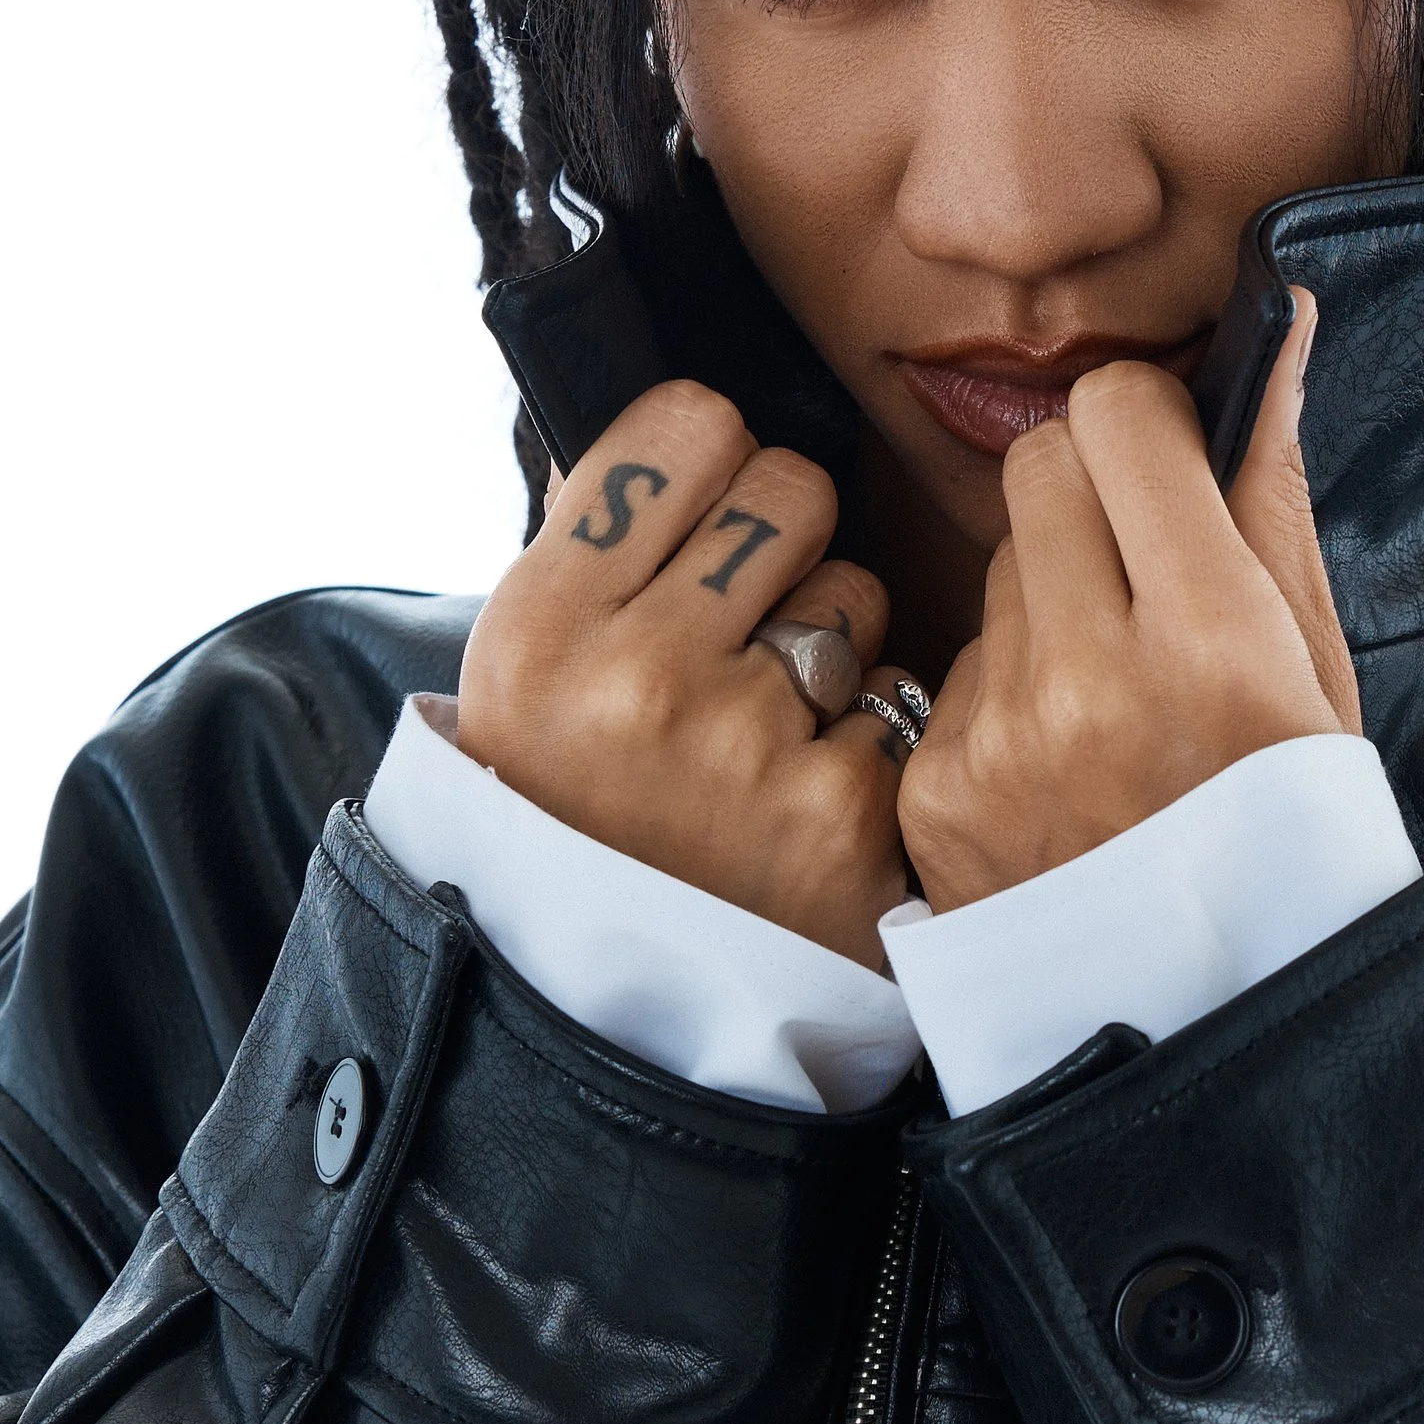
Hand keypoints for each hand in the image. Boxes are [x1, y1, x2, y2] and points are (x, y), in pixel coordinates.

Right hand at [456, 381, 915, 966]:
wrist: (615, 1003)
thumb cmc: (575, 804)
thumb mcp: (526, 671)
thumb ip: (593, 539)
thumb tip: (684, 419)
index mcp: (543, 623)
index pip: (691, 423)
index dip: (710, 462)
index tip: (698, 515)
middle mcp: (638, 678)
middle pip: (794, 486)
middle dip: (783, 542)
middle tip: (742, 621)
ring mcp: (746, 749)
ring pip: (856, 592)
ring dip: (830, 644)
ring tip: (762, 725)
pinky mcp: (843, 814)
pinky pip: (898, 699)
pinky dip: (864, 743)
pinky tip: (803, 795)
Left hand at [899, 293, 1356, 912]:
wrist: (1218, 1032)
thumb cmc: (1293, 837)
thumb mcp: (1320, 670)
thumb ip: (1273, 495)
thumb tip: (1277, 332)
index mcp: (1213, 637)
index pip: (1118, 411)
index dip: (1149, 424)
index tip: (1175, 469)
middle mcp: (1091, 679)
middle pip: (1038, 462)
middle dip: (1091, 492)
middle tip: (1145, 577)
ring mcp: (997, 738)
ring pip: (995, 565)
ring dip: (1049, 598)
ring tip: (1114, 700)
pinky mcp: (932, 792)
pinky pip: (958, 670)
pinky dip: (1008, 698)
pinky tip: (1064, 770)